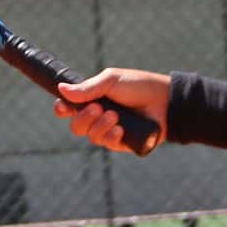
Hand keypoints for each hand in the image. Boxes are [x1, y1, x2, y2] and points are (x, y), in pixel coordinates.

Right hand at [54, 68, 170, 153]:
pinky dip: (111, 136)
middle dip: (83, 118)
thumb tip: (61, 89)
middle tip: (98, 107)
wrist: (164, 99)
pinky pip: (108, 144)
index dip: (62, 109)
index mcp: (93, 100)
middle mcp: (99, 117)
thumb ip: (87, 88)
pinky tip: (120, 129)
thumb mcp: (111, 81)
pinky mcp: (123, 143)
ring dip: (100, 126)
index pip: (70, 109)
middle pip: (77, 126)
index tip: (62, 107)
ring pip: (92, 136)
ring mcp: (111, 131)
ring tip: (115, 115)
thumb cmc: (138, 86)